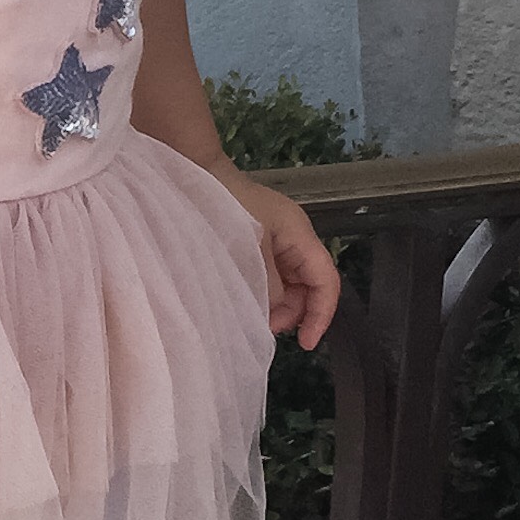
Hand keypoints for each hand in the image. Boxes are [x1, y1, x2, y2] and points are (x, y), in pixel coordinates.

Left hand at [215, 169, 339, 350]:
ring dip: (276, 304)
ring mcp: (276, 238)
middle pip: (309, 285)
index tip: (305, 344)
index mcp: (299, 235)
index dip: (321, 315)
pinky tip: (245, 300)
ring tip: (252, 315)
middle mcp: (294, 237)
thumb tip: (277, 311)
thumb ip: (268, 286)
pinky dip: (263, 291)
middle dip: (294, 312)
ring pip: (289, 283)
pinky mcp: (257, 242)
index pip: (326, 281)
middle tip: (265, 328)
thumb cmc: (223, 208)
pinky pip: (270, 274)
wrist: (194, 175)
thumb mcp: (248, 252)